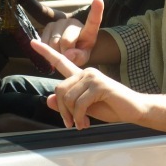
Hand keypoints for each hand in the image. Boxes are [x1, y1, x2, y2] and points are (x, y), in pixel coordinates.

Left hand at [31, 38, 146, 129]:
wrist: (134, 110)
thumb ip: (67, 104)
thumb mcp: (84, 108)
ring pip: (68, 97)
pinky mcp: (100, 85)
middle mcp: (86, 72)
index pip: (61, 62)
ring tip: (81, 123)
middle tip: (71, 123)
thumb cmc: (111, 108)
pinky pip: (79, 103)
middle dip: (63, 110)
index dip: (46, 52)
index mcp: (82, 76)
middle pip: (59, 89)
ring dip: (72, 116)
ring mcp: (93, 77)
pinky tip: (86, 122)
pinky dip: (80, 117)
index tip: (32, 42)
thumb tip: (49, 99)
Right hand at [41, 0, 103, 65]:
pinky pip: (44, 41)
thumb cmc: (79, 52)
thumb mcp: (83, 57)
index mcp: (88, 30)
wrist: (69, 48)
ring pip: (53, 42)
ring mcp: (61, 22)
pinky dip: (47, 49)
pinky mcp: (49, 25)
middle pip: (65, 41)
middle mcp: (74, 22)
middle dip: (64, 53)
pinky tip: (54, 48)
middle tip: (68, 56)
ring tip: (62, 52)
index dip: (96, 10)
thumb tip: (68, 54)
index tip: (98, 0)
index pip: (93, 20)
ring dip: (55, 52)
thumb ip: (79, 57)